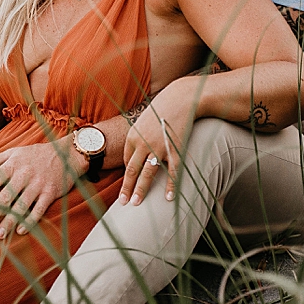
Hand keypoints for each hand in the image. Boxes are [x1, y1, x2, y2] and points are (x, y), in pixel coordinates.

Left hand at [0, 141, 80, 239]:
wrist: (66, 153)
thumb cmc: (36, 154)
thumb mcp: (14, 152)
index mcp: (13, 165)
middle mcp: (24, 175)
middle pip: (5, 197)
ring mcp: (38, 185)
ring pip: (20, 206)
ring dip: (9, 221)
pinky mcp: (50, 193)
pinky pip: (39, 209)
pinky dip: (30, 220)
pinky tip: (21, 231)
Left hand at [121, 80, 196, 205]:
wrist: (180, 99)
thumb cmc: (161, 110)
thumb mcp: (143, 122)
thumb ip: (138, 138)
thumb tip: (137, 154)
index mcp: (133, 137)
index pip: (128, 161)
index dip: (128, 174)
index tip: (128, 184)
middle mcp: (143, 144)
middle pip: (132, 171)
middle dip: (127, 188)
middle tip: (123, 203)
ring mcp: (159, 148)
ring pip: (148, 174)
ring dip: (141, 190)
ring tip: (136, 204)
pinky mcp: (175, 150)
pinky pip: (172, 172)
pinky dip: (171, 186)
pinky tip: (168, 198)